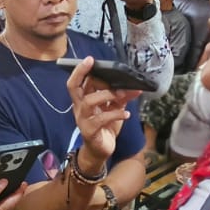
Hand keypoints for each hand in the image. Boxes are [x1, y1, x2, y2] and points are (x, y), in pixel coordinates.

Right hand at [64, 57, 140, 171]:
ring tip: (121, 95)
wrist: (101, 150)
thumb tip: (136, 87)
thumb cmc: (105, 127)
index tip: (90, 59)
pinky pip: (101, 119)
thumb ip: (121, 97)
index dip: (81, 70)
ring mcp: (82, 119)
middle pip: (74, 87)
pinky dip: (115, 114)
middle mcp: (79, 108)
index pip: (75, 81)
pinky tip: (126, 114)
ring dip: (107, 95)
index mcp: (82, 99)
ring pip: (88, 102)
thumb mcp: (114, 108)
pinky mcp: (89, 131)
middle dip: (86, 75)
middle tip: (108, 76)